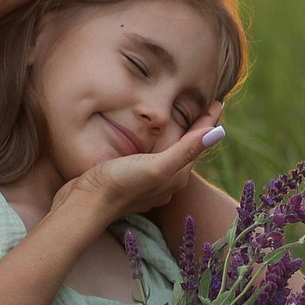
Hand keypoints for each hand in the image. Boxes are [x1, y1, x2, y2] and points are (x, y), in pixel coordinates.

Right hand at [54, 103, 224, 220]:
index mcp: (177, 176)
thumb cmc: (120, 185)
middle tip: (205, 107)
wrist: (85, 205)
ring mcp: (150, 183)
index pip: (199, 142)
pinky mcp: (133, 181)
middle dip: (197, 129)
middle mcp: (167, 181)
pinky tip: (153, 141)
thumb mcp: (156, 166)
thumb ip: (185, 150)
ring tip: (183, 119)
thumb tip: (218, 133)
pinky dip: (160, 145)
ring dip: (179, 137)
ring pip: (171, 155)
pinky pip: (154, 159)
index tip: (219, 100)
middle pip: (188, 149)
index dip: (209, 120)